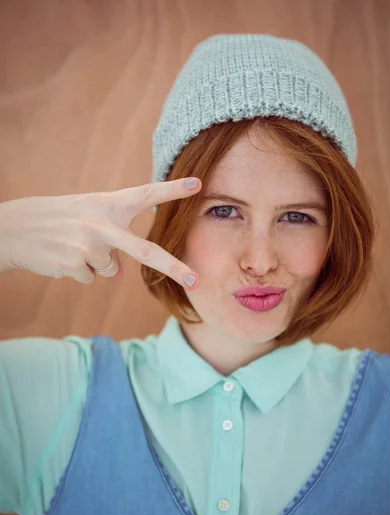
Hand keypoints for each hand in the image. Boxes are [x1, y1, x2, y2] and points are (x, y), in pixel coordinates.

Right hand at [0, 178, 200, 288]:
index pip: (146, 194)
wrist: (15, 227)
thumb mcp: (88, 218)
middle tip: (196, 282)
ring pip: (110, 270)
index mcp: (109, 204)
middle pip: (146, 251)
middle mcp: (103, 223)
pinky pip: (91, 278)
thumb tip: (120, 273)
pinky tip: (62, 256)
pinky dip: (79, 272)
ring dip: (94, 264)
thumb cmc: (59, 219)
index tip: (198, 184)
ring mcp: (89, 244)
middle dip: (173, 268)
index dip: (172, 189)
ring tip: (71, 246)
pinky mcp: (75, 264)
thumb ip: (112, 239)